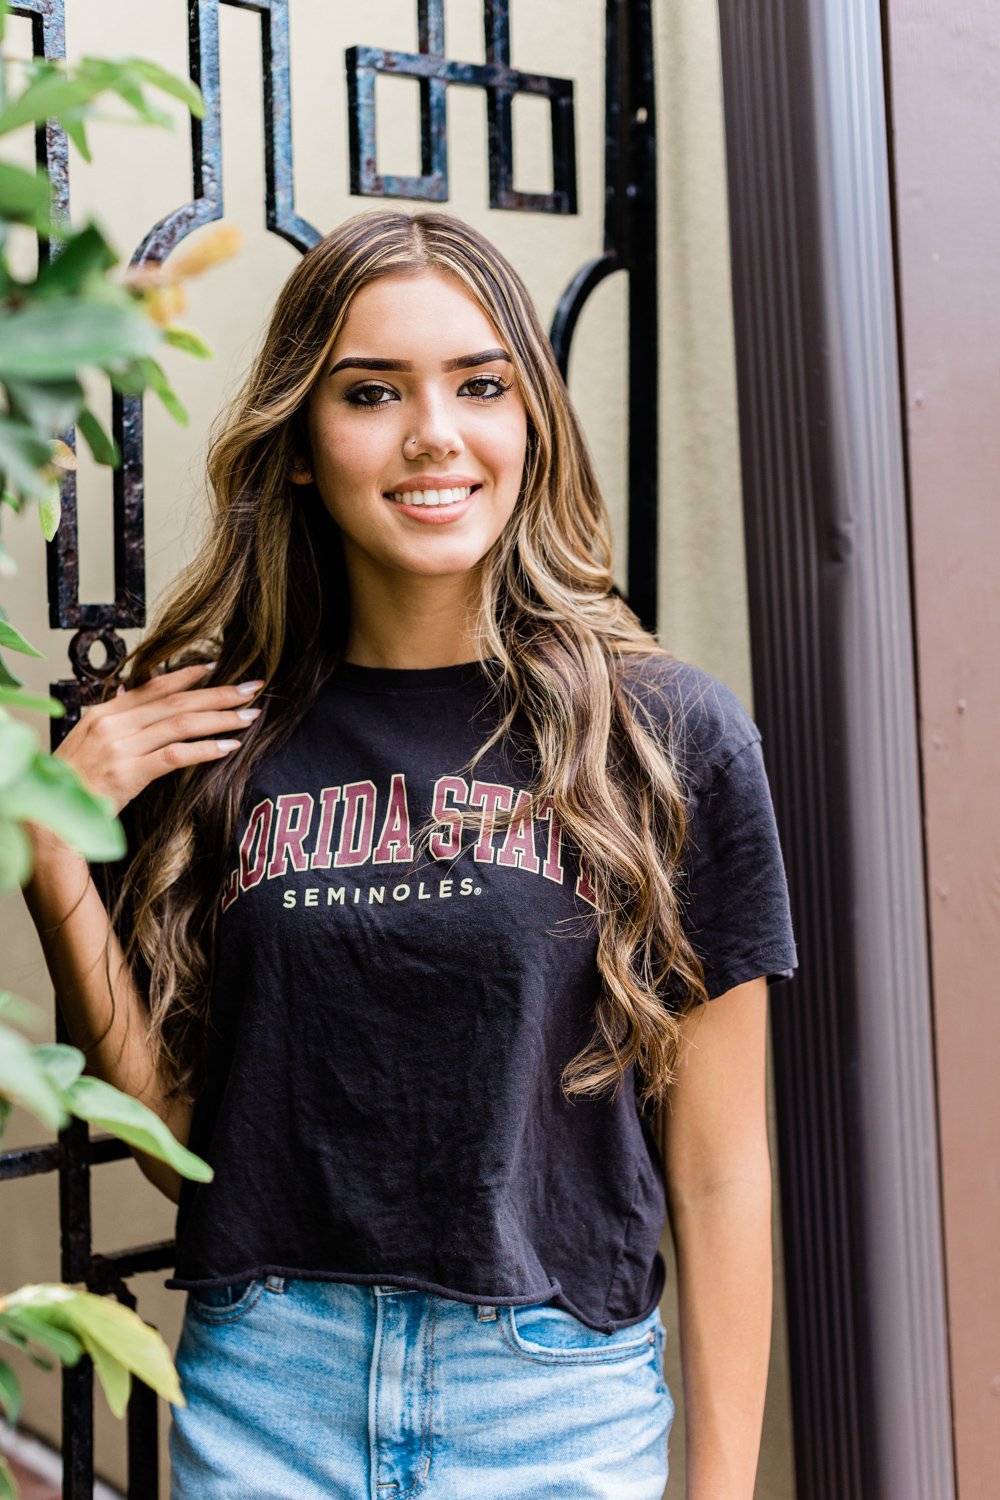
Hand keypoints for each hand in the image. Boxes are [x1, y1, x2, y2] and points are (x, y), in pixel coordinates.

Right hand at [49, 662, 264, 816]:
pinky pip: (176, 755)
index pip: (154, 686)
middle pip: (176, 702)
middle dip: (219, 693)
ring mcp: (120, 747)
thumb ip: (113, 720)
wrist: (50, 822)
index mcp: (103, 714)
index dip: (188, 675)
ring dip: (221, 718)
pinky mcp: (129, 773)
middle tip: (252, 688)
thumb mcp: (88, 743)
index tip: (218, 667)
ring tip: (250, 716)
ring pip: (181, 724)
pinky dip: (205, 748)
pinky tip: (229, 747)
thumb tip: (128, 692)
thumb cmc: (72, 785)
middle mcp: (112, 724)